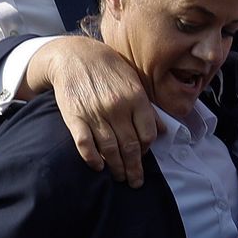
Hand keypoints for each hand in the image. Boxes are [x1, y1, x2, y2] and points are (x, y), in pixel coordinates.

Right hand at [28, 36, 154, 186]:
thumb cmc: (109, 69)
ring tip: (121, 178)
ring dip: (117, 167)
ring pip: (110, 149)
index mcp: (135, 99)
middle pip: (130, 146)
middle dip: (134, 168)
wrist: (75, 56)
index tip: (144, 157)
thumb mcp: (134, 83)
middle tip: (135, 182)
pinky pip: (85, 143)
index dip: (147, 149)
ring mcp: (95, 113)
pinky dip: (92, 158)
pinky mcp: (74, 116)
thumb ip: (147, 109)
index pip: (147, 134)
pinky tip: (98, 167)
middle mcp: (117, 108)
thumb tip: (162, 131)